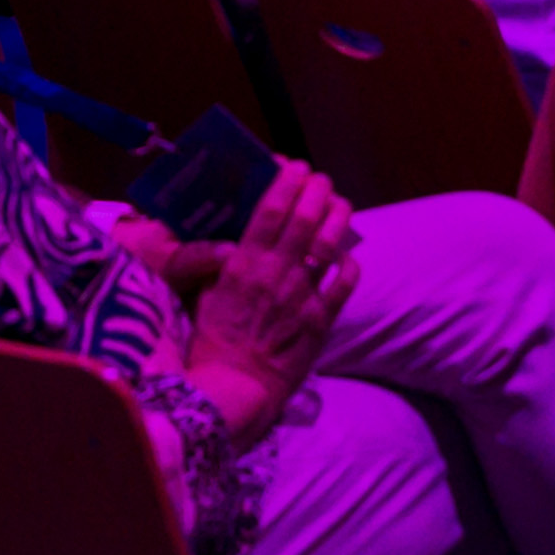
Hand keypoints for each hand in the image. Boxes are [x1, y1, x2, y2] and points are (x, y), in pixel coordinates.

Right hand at [161, 163, 360, 445]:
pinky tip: (347, 255)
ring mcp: (302, 295)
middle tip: (320, 178)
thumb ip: (218, 265)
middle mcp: (276, 274)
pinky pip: (344, 282)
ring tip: (339, 203)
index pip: (270, 210)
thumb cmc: (213, 343)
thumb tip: (230, 240)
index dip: (287, 182)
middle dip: (317, 190)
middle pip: (305, 217)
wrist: (236, 388)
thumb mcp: (204, 295)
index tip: (295, 165)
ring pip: (330, 243)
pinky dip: (349, 264)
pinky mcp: (321, 319)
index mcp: (244, 265)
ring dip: (338, 217)